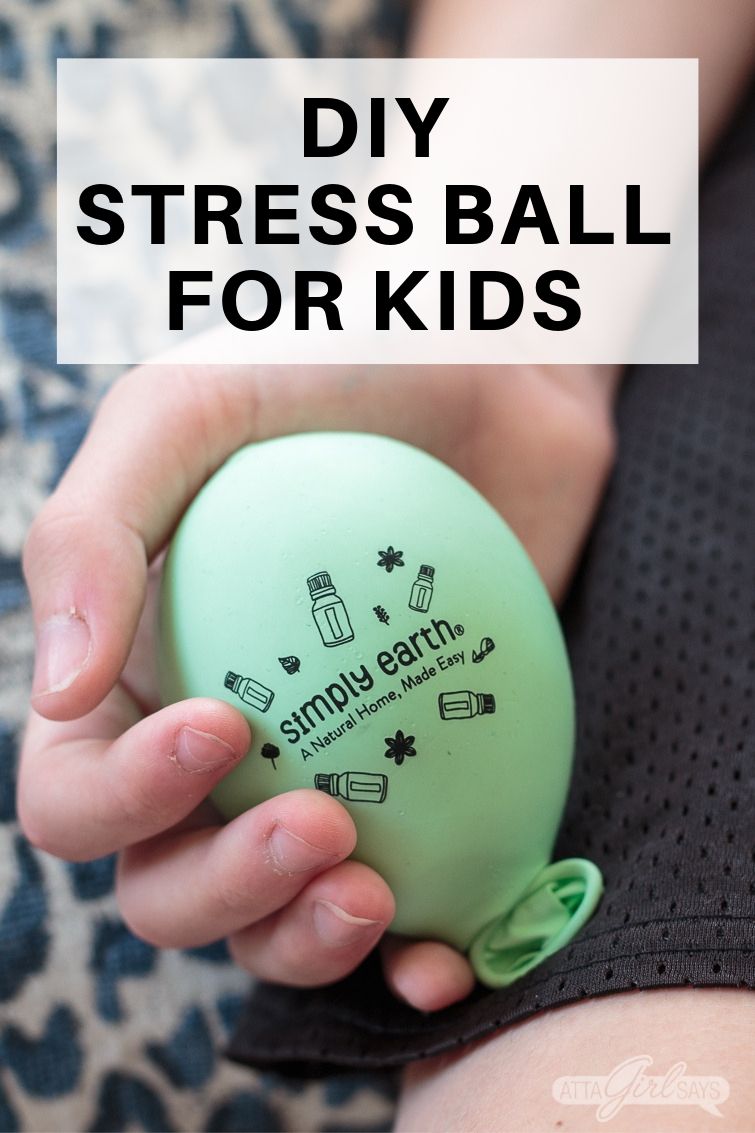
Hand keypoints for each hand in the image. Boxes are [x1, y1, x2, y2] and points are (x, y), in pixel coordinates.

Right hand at [19, 361, 616, 1009]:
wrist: (491, 376)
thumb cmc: (326, 374)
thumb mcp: (185, 410)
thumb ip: (92, 533)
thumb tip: (56, 694)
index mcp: (134, 676)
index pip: (78, 789)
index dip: (126, 796)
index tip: (225, 726)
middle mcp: (220, 748)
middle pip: (170, 884)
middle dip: (224, 890)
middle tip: (322, 827)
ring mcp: (327, 772)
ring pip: (275, 921)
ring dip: (306, 942)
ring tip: (375, 897)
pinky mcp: (433, 788)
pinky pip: (413, 908)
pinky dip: (418, 954)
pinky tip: (442, 956)